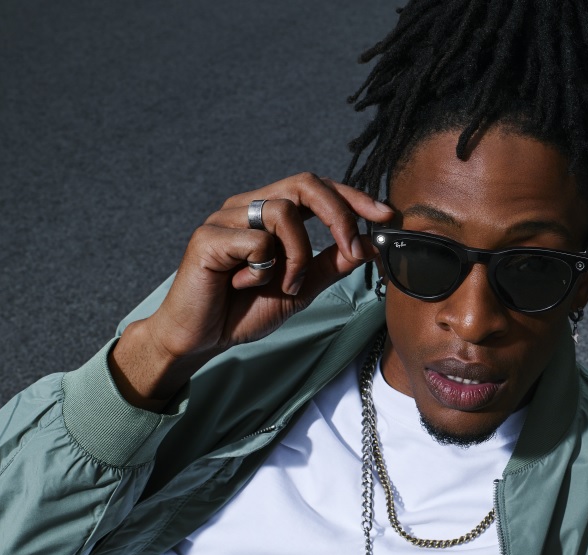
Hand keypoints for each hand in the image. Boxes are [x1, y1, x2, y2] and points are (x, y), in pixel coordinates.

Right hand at [109, 173, 394, 409]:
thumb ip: (333, 264)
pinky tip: (243, 285)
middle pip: (305, 184)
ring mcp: (226, 217)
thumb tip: (372, 245)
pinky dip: (262, 269)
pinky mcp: (208, 236)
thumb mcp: (301, 288)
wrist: (200, 338)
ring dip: (297, 256)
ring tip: (283, 286)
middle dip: (340, 215)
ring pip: (284, 213)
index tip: (387, 216)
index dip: (354, 198)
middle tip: (355, 250)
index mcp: (270, 212)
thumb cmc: (244, 309)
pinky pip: (256, 241)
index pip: (318, 188)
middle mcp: (248, 206)